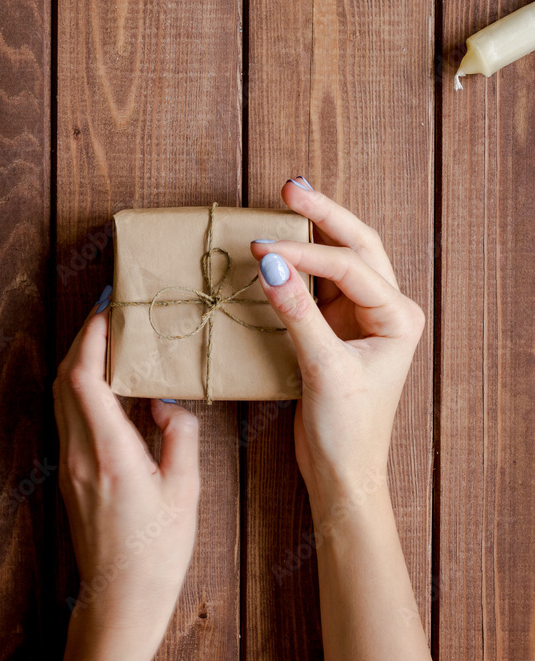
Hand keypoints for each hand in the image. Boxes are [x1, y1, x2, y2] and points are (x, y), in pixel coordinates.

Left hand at [47, 292, 199, 660]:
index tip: (109, 306)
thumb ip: (180, 437)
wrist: (119, 603)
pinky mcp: (70, 474)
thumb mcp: (185, 492)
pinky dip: (82, 386)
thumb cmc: (157, 554)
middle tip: (109, 310)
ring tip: (109, 337)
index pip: (85, 378)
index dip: (91, 336)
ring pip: (61, 395)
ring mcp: (69, 465)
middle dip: (82, 337)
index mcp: (110, 455)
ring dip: (79, 359)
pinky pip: (68, 414)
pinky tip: (109, 382)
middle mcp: (80, 454)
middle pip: (64, 378)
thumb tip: (167, 405)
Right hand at [251, 178, 424, 511]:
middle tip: (289, 189)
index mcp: (398, 316)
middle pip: (356, 245)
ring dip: (314, 231)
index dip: (305, 254)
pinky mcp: (337, 326)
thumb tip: (270, 265)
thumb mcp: (324, 369)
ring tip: (286, 202)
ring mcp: (361, 315)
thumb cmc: (348, 429)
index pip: (349, 267)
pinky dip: (299, 263)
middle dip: (324, 215)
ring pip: (340, 257)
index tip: (262, 249)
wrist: (344, 471)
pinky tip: (279, 247)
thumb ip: (297, 314)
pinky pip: (319, 282)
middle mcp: (385, 308)